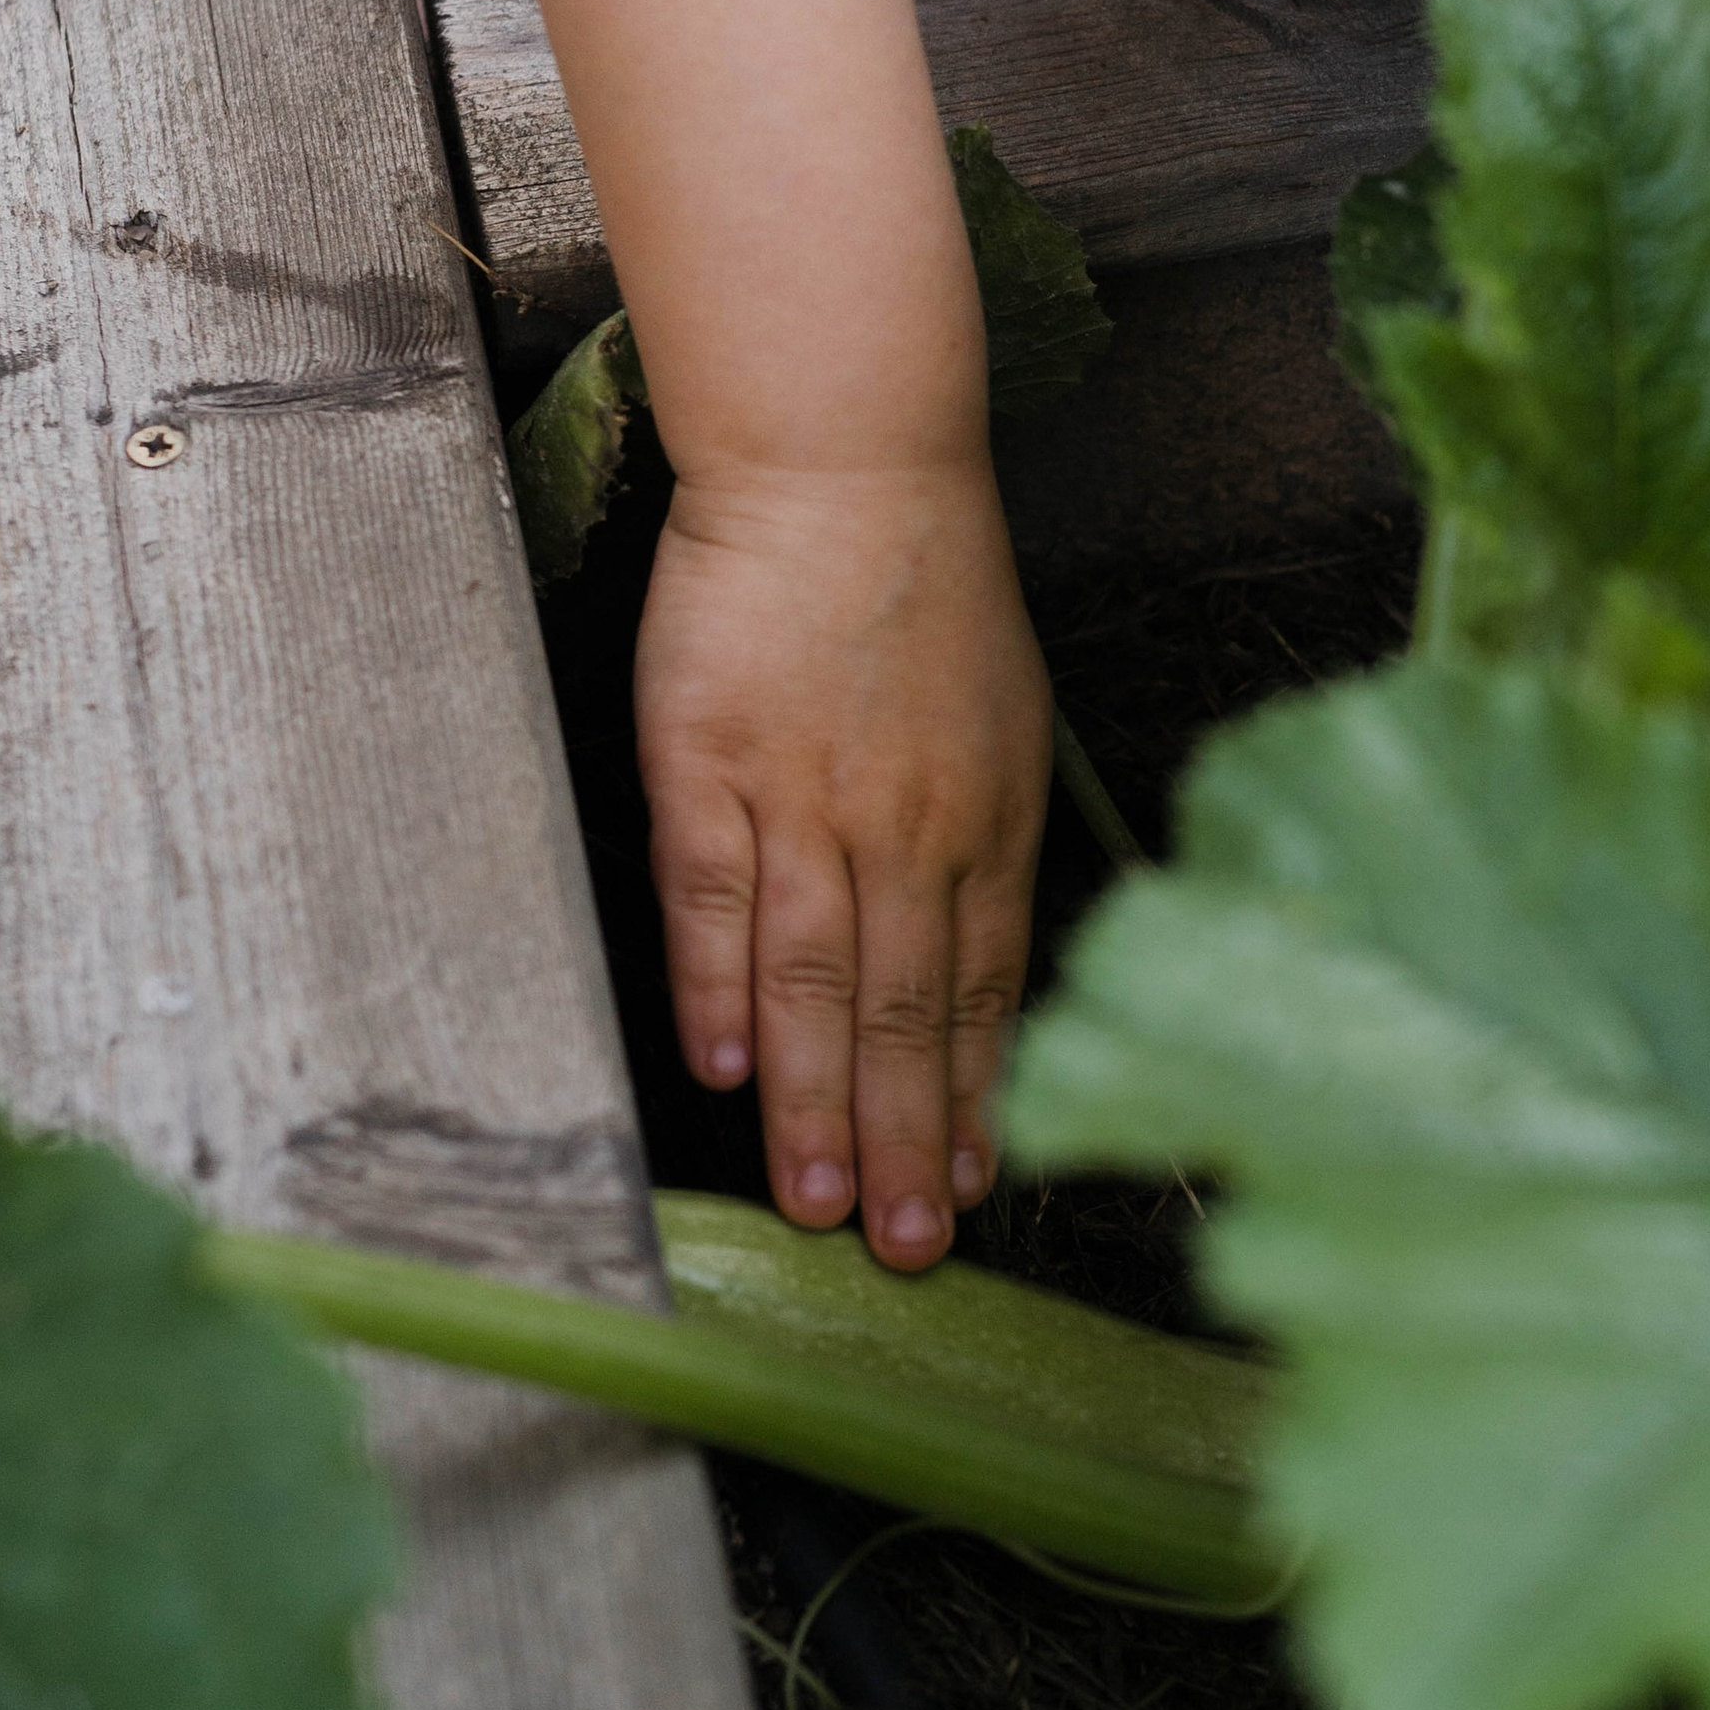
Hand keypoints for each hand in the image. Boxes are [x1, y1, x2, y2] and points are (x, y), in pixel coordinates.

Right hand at [635, 457, 1051, 1270]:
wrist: (843, 461)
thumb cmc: (924, 577)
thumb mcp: (1000, 715)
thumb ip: (982, 837)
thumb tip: (974, 955)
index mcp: (990, 817)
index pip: (986, 988)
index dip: (974, 1096)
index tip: (972, 1189)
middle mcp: (910, 824)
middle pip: (908, 1010)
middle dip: (906, 1142)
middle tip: (903, 1248)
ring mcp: (807, 795)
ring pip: (818, 979)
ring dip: (819, 1101)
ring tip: (818, 1203)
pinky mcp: (709, 763)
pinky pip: (716, 898)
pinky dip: (719, 988)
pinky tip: (726, 1069)